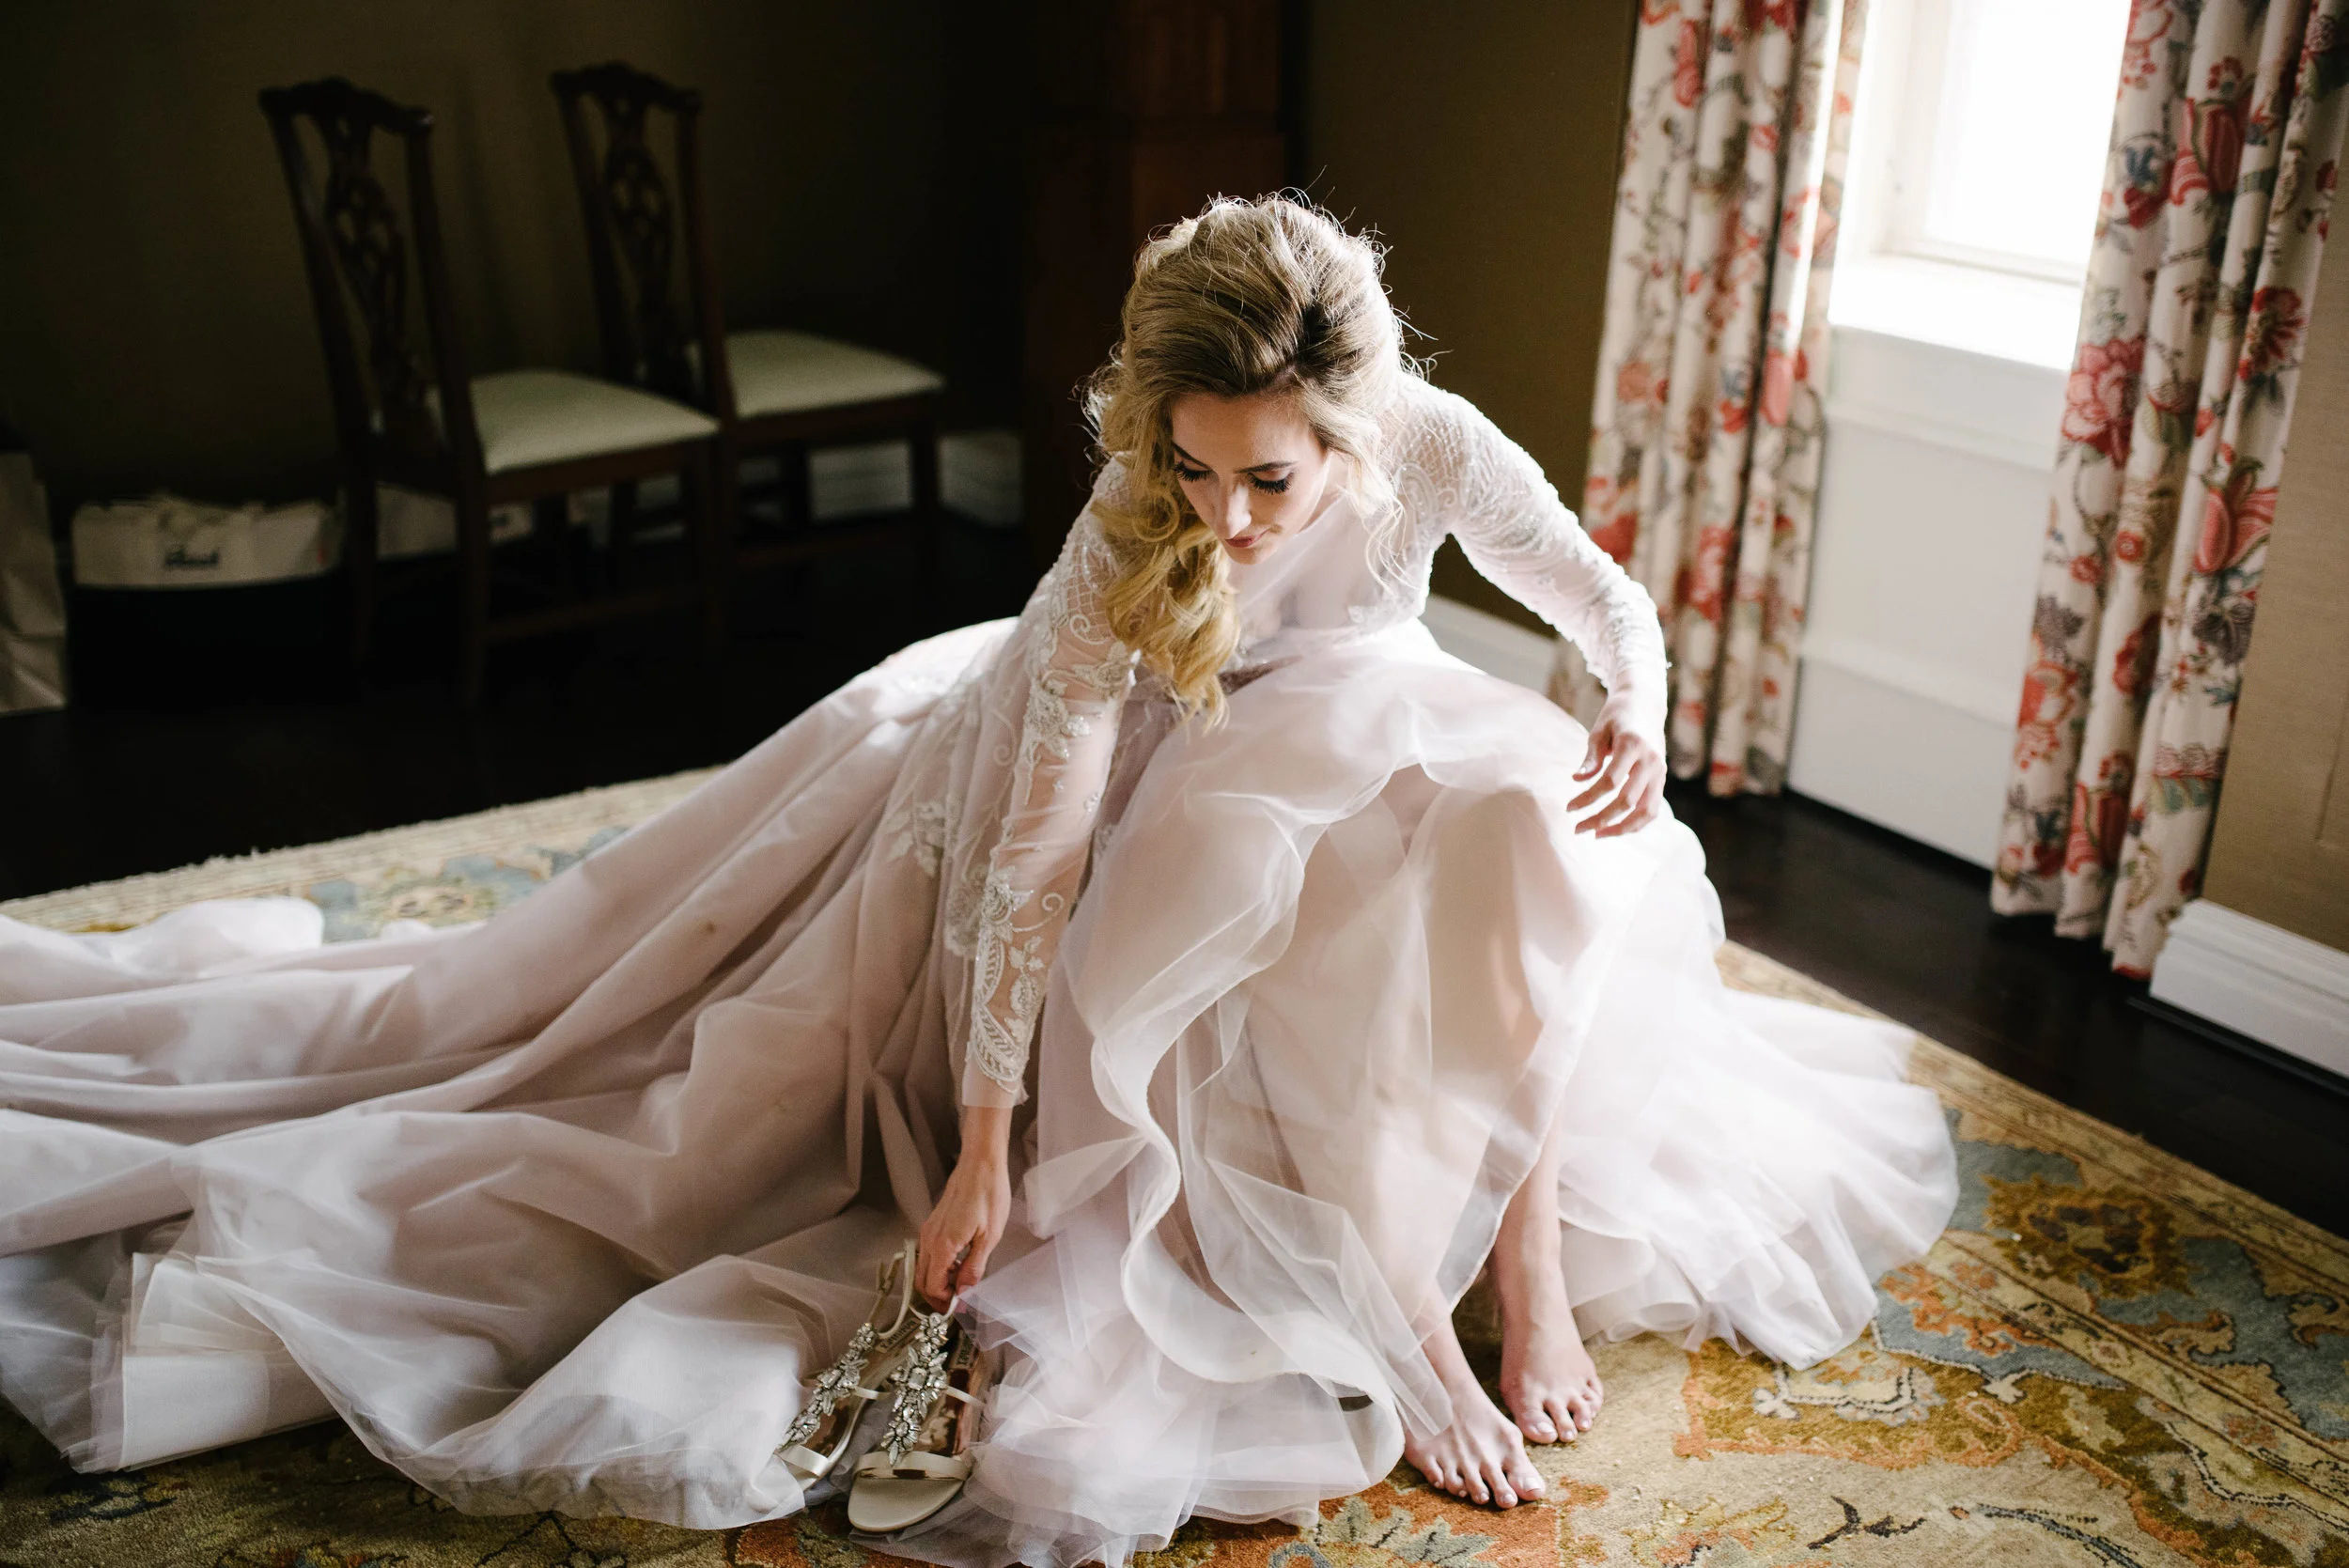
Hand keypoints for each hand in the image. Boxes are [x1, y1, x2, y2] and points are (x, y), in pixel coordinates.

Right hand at [918, 1106, 1012, 1306]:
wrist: (981, 1163)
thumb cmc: (988, 1194)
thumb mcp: (989, 1237)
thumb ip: (974, 1268)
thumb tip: (964, 1292)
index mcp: (942, 1245)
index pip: (932, 1286)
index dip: (943, 1302)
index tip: (958, 1308)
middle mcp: (929, 1238)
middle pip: (921, 1280)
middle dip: (936, 1296)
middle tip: (957, 1303)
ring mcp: (929, 1230)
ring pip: (924, 1267)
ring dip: (938, 1281)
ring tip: (962, 1285)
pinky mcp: (934, 1223)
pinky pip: (929, 1253)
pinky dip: (939, 1266)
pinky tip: (959, 1264)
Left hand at [1569, 697, 1664, 837]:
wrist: (1645, 703)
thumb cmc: (1616, 716)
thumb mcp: (1598, 731)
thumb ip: (1591, 758)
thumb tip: (1576, 781)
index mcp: (1633, 745)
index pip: (1609, 782)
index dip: (1588, 799)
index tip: (1569, 808)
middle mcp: (1651, 760)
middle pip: (1626, 801)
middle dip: (1600, 819)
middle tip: (1577, 828)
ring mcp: (1660, 771)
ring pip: (1645, 811)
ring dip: (1621, 828)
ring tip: (1597, 835)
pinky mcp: (1662, 778)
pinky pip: (1652, 809)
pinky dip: (1636, 823)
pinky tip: (1615, 828)